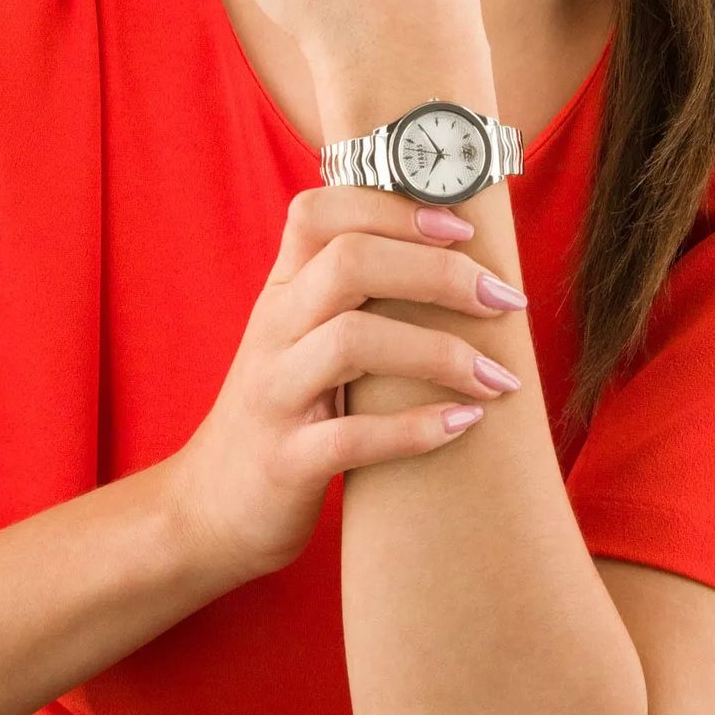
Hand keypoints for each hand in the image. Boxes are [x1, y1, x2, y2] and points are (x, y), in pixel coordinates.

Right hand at [165, 183, 525, 581]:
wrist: (210, 507)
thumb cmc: (287, 407)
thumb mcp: (304, 333)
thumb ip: (353, 289)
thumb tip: (457, 248)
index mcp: (282, 288)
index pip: (320, 210)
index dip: (394, 207)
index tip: (464, 229)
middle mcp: (273, 328)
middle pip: (350, 263)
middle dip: (439, 273)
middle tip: (504, 298)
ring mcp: (274, 394)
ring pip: (353, 341)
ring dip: (441, 352)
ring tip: (499, 376)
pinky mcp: (285, 462)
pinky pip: (351, 438)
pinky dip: (415, 430)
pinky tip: (466, 424)